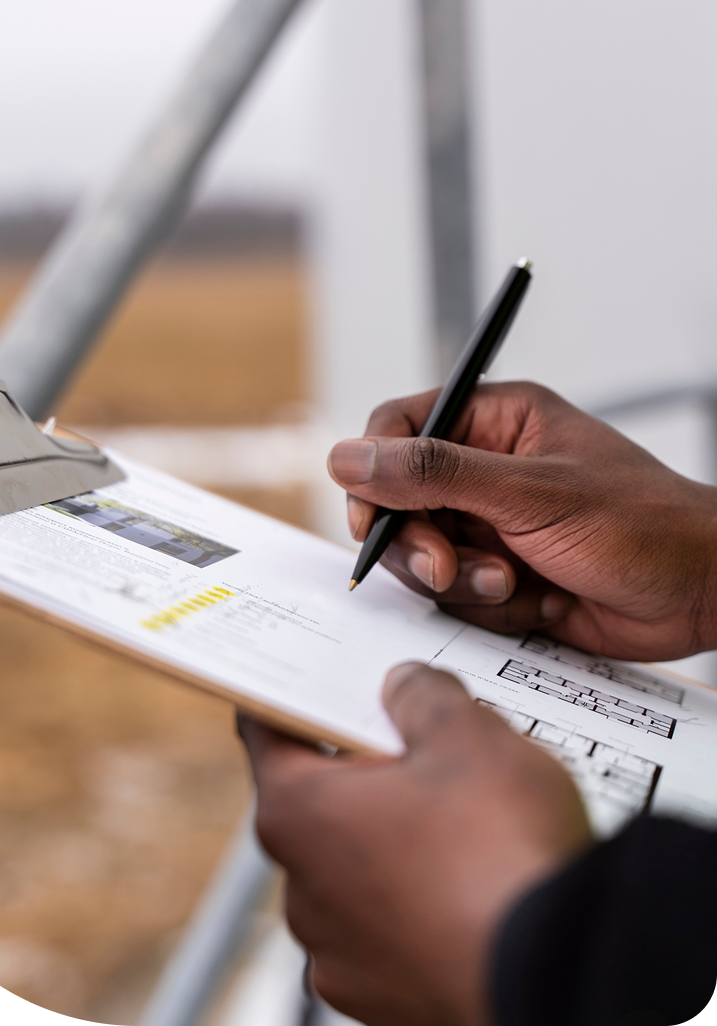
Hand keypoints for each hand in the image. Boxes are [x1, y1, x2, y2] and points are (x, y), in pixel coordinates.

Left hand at [240, 664, 590, 1025]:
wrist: (560, 975)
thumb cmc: (499, 854)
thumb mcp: (467, 734)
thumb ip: (423, 696)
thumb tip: (406, 688)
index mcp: (297, 812)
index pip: (267, 734)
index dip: (297, 703)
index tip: (313, 689)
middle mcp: (302, 892)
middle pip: (319, 805)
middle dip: (366, 775)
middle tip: (426, 751)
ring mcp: (341, 955)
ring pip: (360, 872)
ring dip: (396, 846)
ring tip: (468, 828)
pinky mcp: (387, 1001)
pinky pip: (393, 931)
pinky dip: (422, 906)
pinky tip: (474, 886)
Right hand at [327, 382, 716, 660]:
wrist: (701, 594)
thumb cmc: (641, 524)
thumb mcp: (529, 492)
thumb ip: (433, 473)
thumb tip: (348, 455)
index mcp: (494, 422)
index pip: (398, 429)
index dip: (373, 473)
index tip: (371, 518)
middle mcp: (484, 470)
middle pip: (398, 502)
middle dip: (421, 545)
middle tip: (449, 568)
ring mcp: (490, 526)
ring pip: (423, 557)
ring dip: (463, 582)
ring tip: (514, 583)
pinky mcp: (500, 575)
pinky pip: (455, 596)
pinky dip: (490, 607)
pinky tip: (538, 599)